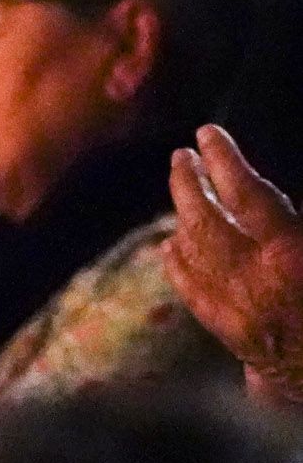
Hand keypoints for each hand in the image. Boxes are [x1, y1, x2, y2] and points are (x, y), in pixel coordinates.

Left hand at [166, 124, 302, 407]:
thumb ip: (292, 222)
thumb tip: (261, 195)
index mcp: (288, 255)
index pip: (246, 194)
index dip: (224, 160)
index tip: (207, 133)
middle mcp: (251, 279)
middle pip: (204, 220)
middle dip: (189, 184)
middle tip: (181, 156)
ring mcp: (233, 306)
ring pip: (192, 252)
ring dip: (183, 215)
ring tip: (181, 187)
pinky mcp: (226, 329)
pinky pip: (190, 288)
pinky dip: (179, 260)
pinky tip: (172, 243)